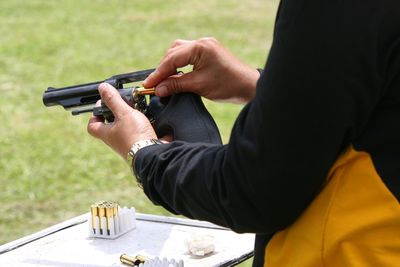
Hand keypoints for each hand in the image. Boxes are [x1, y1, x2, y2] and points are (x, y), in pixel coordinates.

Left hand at [87, 83, 156, 158]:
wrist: (153, 153)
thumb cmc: (135, 137)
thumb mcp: (123, 113)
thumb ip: (113, 100)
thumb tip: (102, 87)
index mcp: (107, 133)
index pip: (92, 126)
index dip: (94, 115)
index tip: (101, 105)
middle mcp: (116, 140)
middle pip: (111, 126)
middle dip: (117, 113)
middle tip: (123, 103)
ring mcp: (129, 143)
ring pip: (127, 128)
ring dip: (132, 118)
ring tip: (139, 108)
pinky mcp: (142, 143)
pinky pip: (141, 132)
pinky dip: (146, 124)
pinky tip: (152, 117)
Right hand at [143, 37, 259, 103]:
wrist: (248, 87)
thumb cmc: (228, 85)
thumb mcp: (199, 86)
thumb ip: (176, 85)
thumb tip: (158, 89)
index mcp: (201, 47)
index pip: (172, 59)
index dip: (158, 73)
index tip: (148, 84)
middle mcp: (202, 43)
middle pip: (173, 52)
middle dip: (163, 69)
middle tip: (155, 85)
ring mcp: (205, 47)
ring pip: (179, 53)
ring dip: (170, 66)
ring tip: (164, 81)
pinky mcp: (208, 54)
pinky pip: (187, 57)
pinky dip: (179, 66)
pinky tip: (175, 77)